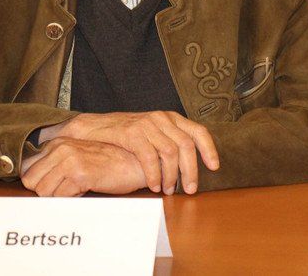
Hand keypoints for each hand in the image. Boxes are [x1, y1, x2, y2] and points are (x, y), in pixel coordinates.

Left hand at [21, 138, 146, 196]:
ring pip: (44, 192)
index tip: (55, 184)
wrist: (136, 164)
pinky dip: (72, 199)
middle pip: (31, 182)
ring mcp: (70, 159)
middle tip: (68, 187)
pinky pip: (61, 197)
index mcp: (58, 142)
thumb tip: (30, 181)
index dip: (40, 182)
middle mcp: (62, 148)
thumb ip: (55, 163)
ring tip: (79, 186)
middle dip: (46, 191)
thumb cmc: (109, 163)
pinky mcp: (80, 173)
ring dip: (60, 196)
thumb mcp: (78, 157)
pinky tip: (87, 188)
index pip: (27, 170)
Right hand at [52, 111, 219, 194]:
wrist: (93, 129)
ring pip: (170, 152)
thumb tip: (189, 166)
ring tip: (169, 190)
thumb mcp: (152, 134)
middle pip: (186, 145)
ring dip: (171, 176)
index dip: (209, 149)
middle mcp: (162, 118)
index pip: (198, 131)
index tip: (214, 167)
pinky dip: (153, 174)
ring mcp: (147, 124)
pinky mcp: (132, 133)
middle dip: (191, 170)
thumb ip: (169, 143)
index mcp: (171, 118)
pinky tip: (152, 186)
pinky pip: (149, 157)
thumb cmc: (124, 137)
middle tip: (190, 189)